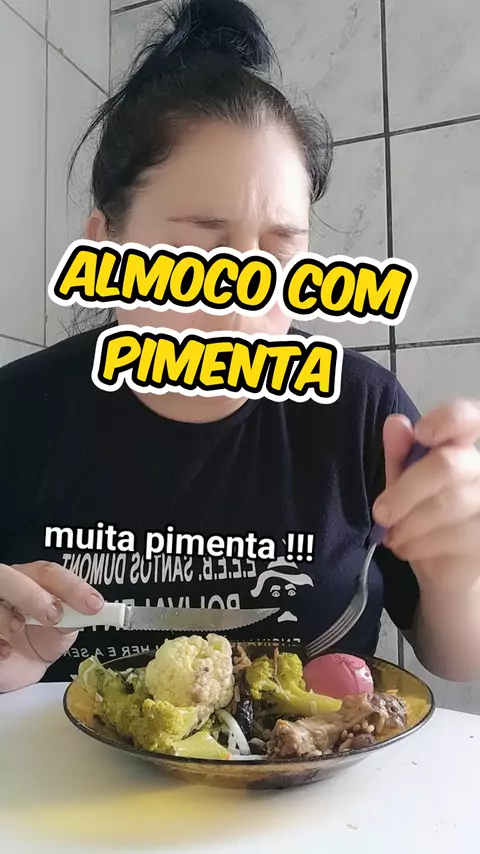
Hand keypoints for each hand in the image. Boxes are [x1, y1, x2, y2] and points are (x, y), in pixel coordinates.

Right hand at [0, 561, 103, 669]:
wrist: (16, 669)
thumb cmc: (37, 641)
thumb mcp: (61, 631)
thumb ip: (74, 617)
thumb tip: (93, 611)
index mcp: (31, 581)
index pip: (49, 572)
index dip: (71, 586)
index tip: (93, 605)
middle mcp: (7, 588)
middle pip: (12, 577)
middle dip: (33, 595)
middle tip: (53, 616)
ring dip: (6, 614)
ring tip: (19, 629)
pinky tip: (6, 651)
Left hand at [372, 399, 479, 586]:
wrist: (441, 566)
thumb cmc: (421, 515)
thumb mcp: (402, 482)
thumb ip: (399, 454)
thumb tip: (395, 423)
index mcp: (460, 447)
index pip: (467, 418)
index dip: (448, 419)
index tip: (422, 434)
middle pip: (447, 465)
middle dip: (405, 491)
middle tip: (381, 513)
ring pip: (445, 505)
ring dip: (407, 524)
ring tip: (393, 536)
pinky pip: (449, 537)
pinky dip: (417, 545)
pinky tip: (407, 548)